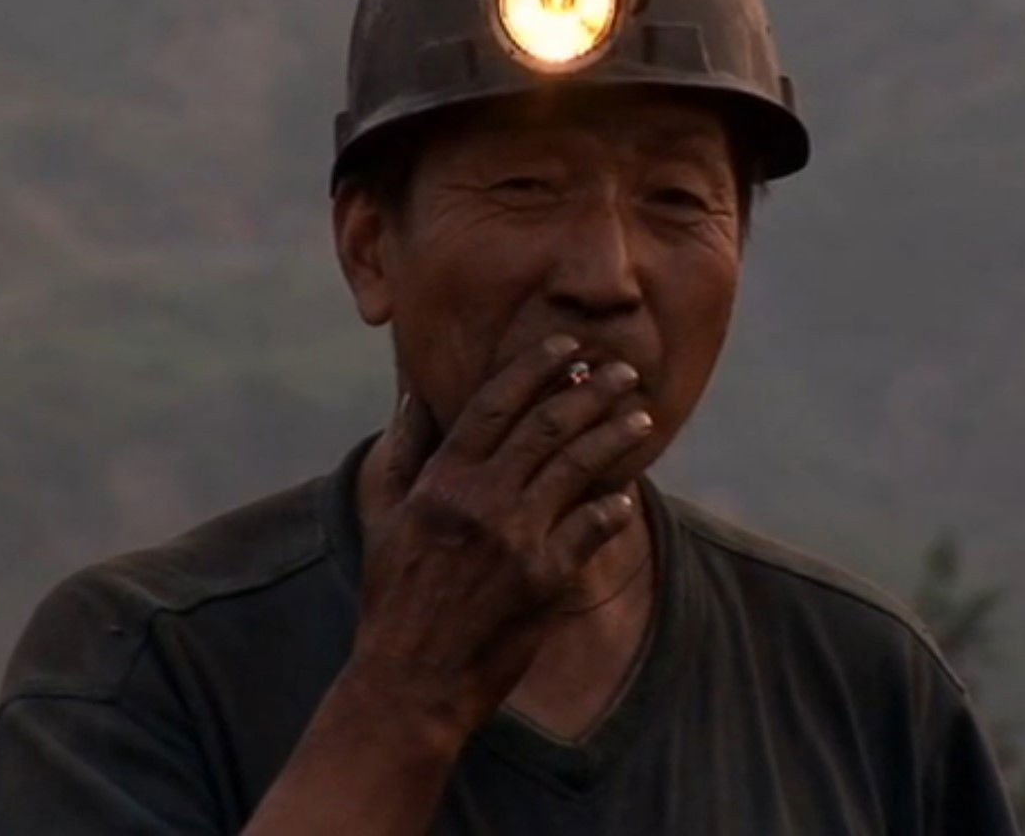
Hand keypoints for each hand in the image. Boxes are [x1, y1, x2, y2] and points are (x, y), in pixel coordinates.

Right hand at [346, 335, 653, 739]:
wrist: (411, 679)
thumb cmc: (393, 596)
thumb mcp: (382, 515)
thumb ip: (401, 449)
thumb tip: (414, 390)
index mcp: (440, 480)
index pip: (495, 403)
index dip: (535, 366)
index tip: (568, 346)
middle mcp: (480, 500)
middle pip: (548, 425)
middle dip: (593, 391)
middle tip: (625, 373)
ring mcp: (517, 538)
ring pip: (579, 467)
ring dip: (616, 437)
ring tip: (642, 420)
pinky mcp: (546, 578)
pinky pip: (594, 527)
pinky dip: (615, 507)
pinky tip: (628, 494)